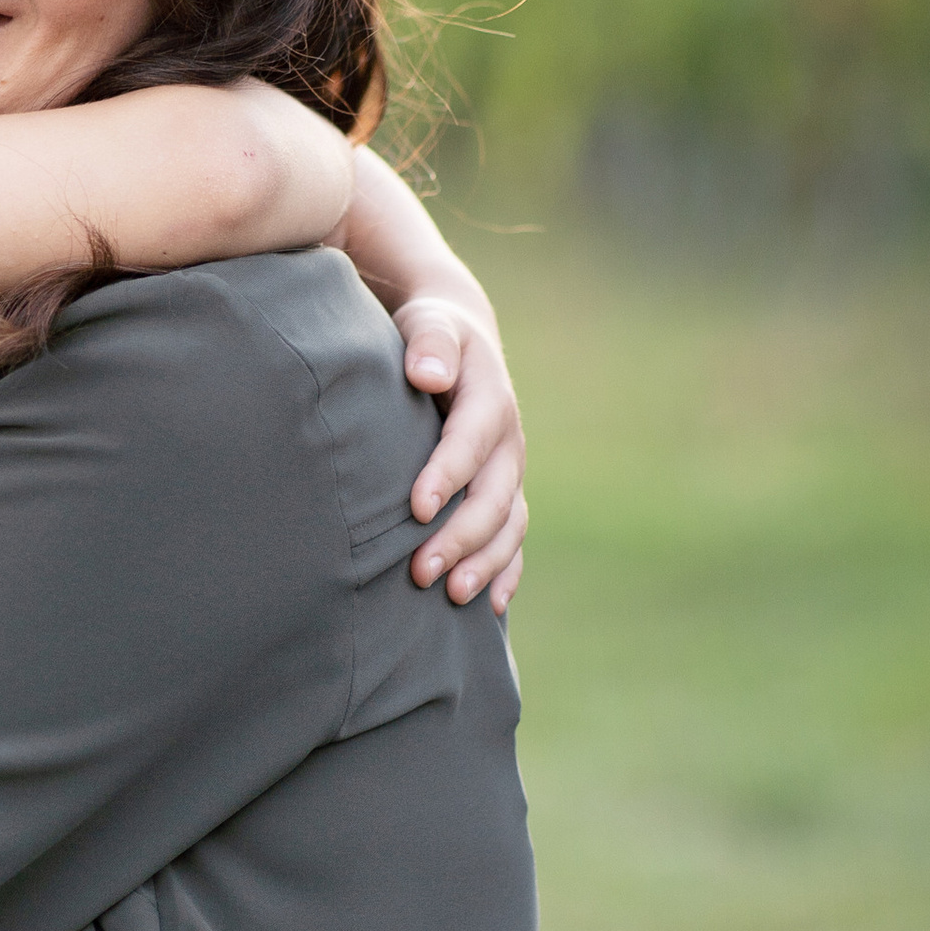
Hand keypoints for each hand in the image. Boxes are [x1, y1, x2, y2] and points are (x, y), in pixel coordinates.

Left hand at [397, 300, 525, 614]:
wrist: (460, 342)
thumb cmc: (431, 336)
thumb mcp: (430, 324)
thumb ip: (430, 342)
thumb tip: (428, 373)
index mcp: (489, 400)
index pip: (470, 442)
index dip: (447, 476)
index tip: (416, 509)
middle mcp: (507, 442)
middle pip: (493, 497)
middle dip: (461, 537)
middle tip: (421, 571)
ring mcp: (510, 472)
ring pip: (507, 525)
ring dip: (484, 563)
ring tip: (452, 596)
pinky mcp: (505, 493)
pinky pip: (513, 538)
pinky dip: (505, 572)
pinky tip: (489, 606)